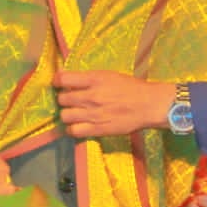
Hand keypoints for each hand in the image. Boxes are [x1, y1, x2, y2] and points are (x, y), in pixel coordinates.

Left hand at [54, 71, 173, 137]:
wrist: (149, 105)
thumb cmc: (131, 88)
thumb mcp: (109, 76)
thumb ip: (90, 79)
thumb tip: (71, 81)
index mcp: (94, 80)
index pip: (63, 79)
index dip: (57, 81)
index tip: (59, 84)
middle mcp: (91, 96)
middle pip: (62, 99)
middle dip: (64, 99)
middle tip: (71, 101)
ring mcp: (93, 114)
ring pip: (65, 116)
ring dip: (67, 114)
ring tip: (74, 114)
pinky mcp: (98, 129)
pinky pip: (74, 131)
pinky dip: (72, 129)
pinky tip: (78, 126)